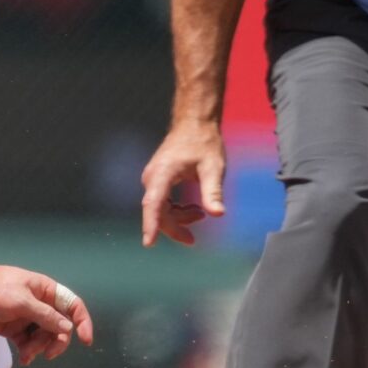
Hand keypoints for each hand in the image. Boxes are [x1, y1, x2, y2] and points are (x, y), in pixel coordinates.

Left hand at [0, 259, 94, 365]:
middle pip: (60, 327)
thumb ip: (45, 315)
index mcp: (45, 291)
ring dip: (39, 348)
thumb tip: (68, 329)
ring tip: (26, 354)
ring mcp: (27, 317)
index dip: (82, 322)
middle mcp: (40, 304)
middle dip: (56, 342)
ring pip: (45, 338)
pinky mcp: (14, 329)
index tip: (85, 341)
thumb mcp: (20, 301)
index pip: (72, 306)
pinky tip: (25, 359)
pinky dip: (29, 352)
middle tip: (48, 354)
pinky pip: (29, 343)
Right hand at [139, 120, 225, 246]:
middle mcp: (152, 178)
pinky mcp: (158, 181)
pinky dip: (176, 210)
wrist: (194, 124)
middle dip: (174, 227)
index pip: (153, 204)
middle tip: (192, 240)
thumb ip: (213, 192)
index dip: (151, 224)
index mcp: (162, 173)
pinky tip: (193, 208)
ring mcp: (153, 179)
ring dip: (178, 218)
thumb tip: (217, 214)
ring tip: (200, 214)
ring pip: (160, 209)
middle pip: (157, 211)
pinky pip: (162, 202)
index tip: (149, 243)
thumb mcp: (213, 168)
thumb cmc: (203, 142)